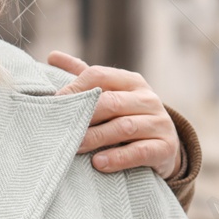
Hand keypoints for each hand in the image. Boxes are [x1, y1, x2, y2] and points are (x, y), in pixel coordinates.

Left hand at [49, 51, 182, 179]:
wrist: (165, 146)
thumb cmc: (127, 117)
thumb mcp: (110, 95)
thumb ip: (85, 77)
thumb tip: (52, 56)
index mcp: (132, 81)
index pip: (100, 75)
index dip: (75, 88)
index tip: (54, 102)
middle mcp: (148, 98)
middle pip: (111, 102)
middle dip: (84, 116)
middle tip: (61, 129)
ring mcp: (159, 122)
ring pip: (125, 127)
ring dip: (96, 138)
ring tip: (75, 148)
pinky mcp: (165, 147)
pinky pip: (140, 152)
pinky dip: (118, 158)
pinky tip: (99, 163)